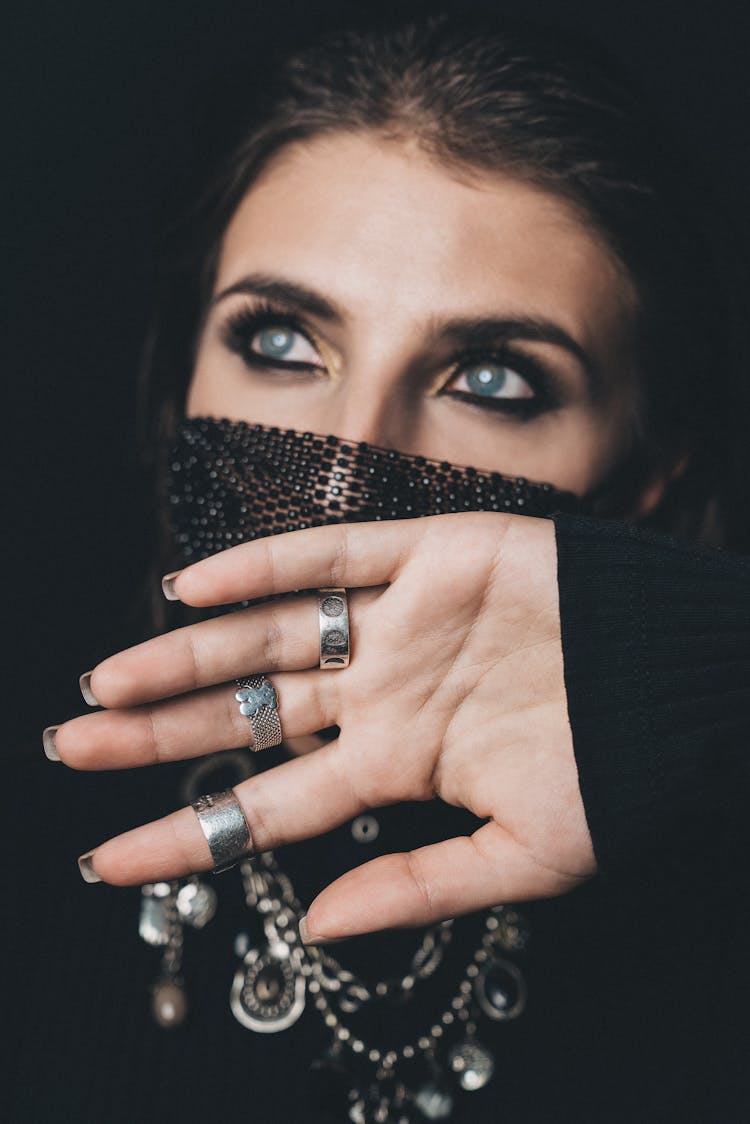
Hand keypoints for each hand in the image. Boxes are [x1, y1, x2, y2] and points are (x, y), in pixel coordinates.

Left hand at [54, 512, 595, 940]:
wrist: (687, 682)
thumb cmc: (618, 772)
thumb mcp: (527, 858)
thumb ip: (422, 885)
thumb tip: (323, 924)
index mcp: (400, 766)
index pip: (269, 807)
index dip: (188, 832)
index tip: (106, 859)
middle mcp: (384, 694)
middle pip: (246, 715)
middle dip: (155, 734)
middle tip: (67, 748)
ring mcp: (401, 625)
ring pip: (269, 637)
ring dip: (186, 653)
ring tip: (104, 678)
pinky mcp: (433, 555)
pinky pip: (333, 553)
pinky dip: (263, 564)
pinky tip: (192, 584)